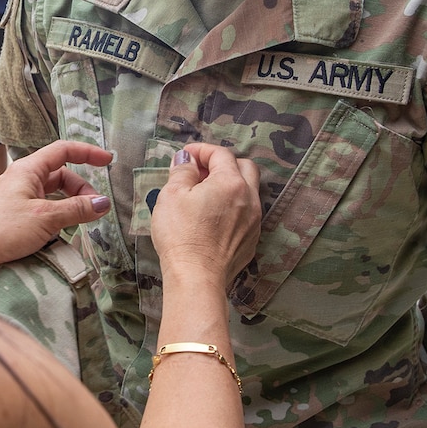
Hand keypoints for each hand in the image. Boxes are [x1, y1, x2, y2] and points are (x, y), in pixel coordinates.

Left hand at [0, 140, 114, 282]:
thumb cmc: (1, 229)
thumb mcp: (45, 218)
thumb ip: (76, 209)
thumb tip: (102, 203)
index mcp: (28, 169)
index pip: (63, 150)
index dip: (87, 153)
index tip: (108, 160)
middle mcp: (23, 179)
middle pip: (62, 176)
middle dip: (81, 190)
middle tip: (95, 210)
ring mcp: (18, 198)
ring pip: (54, 195)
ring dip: (70, 206)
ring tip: (81, 223)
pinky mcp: (15, 216)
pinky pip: (44, 210)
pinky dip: (57, 218)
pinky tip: (62, 234)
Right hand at [150, 143, 261, 288]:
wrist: (197, 277)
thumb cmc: (181, 234)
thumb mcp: (171, 195)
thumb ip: (182, 171)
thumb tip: (187, 159)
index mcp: (230, 182)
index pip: (221, 154)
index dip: (202, 150)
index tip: (186, 156)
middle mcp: (249, 198)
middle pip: (245, 167)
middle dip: (223, 163)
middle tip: (200, 172)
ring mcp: (254, 221)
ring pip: (249, 191)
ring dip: (231, 185)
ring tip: (206, 194)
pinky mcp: (252, 240)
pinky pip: (248, 214)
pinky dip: (234, 206)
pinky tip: (214, 217)